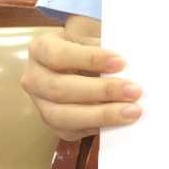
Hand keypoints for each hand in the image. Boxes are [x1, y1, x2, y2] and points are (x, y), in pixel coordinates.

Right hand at [22, 16, 141, 141]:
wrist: (78, 62)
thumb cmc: (87, 46)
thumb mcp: (91, 37)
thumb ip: (104, 46)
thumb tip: (131, 63)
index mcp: (40, 49)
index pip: (59, 55)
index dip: (90, 59)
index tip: (120, 62)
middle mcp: (34, 78)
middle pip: (60, 89)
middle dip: (101, 91)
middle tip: (133, 91)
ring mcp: (40, 104)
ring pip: (62, 116)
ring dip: (101, 115)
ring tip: (131, 111)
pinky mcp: (53, 124)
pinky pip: (72, 131)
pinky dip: (97, 127)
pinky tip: (119, 122)